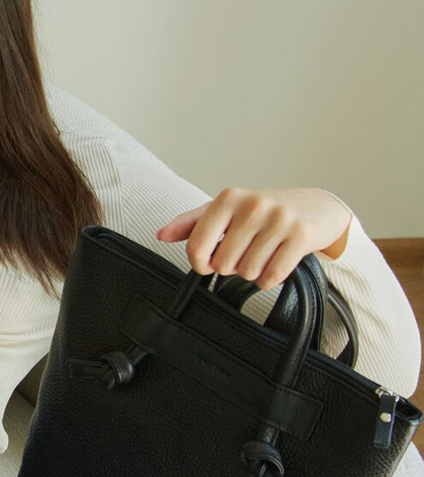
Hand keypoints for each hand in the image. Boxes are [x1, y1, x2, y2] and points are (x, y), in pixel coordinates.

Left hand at [156, 187, 352, 289]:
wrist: (315, 207)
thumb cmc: (263, 211)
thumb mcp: (226, 210)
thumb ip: (191, 223)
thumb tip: (161, 234)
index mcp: (228, 198)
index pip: (197, 245)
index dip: (199, 263)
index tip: (208, 263)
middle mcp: (253, 205)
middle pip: (223, 264)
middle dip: (231, 266)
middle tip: (244, 252)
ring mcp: (279, 219)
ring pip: (247, 271)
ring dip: (252, 271)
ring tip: (262, 254)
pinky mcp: (301, 235)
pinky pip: (272, 276)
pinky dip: (270, 278)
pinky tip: (275, 261)